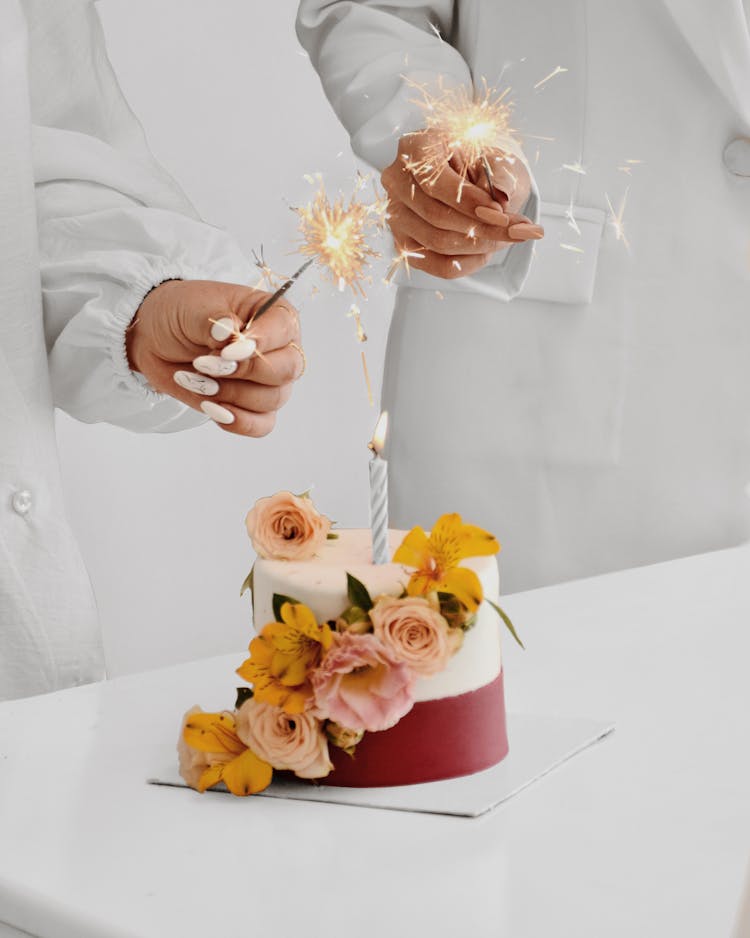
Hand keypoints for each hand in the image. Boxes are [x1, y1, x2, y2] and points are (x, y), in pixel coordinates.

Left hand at [126, 280, 302, 436]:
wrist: (155, 339)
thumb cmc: (180, 315)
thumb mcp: (191, 308)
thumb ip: (214, 321)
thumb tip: (230, 334)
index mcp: (272, 313)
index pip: (285, 328)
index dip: (260, 343)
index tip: (227, 351)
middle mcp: (278, 348)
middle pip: (286, 370)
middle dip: (245, 372)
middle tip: (205, 364)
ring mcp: (269, 380)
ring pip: (272, 399)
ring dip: (231, 394)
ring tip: (198, 381)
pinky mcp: (253, 406)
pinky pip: (262, 425)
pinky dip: (237, 421)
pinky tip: (211, 408)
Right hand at [381, 129, 542, 279]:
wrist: (471, 177)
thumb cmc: (479, 164)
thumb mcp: (495, 160)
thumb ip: (500, 176)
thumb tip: (503, 197)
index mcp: (416, 148)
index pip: (435, 183)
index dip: (469, 202)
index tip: (500, 212)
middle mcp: (398, 182)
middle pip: (437, 217)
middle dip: (483, 227)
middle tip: (518, 229)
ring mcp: (397, 215)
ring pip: (437, 242)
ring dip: (479, 245)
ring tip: (509, 237)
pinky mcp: (405, 243)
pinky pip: (437, 265)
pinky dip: (468, 263)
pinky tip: (487, 252)